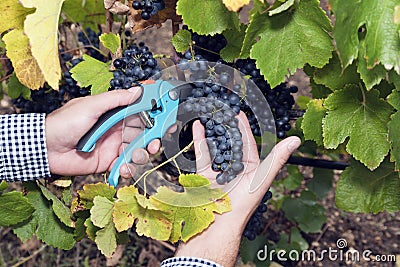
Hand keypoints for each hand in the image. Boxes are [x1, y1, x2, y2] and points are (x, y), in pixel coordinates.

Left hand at [45, 87, 161, 177]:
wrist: (44, 148)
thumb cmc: (64, 122)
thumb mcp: (91, 106)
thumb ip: (116, 99)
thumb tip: (138, 89)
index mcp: (115, 113)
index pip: (141, 111)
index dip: (156, 112)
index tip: (169, 114)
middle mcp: (118, 129)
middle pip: (145, 133)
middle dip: (154, 137)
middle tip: (157, 142)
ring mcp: (114, 146)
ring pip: (139, 150)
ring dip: (142, 154)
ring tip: (135, 157)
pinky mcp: (109, 162)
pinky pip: (125, 166)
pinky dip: (127, 169)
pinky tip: (122, 169)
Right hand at [175, 112, 300, 265]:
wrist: (219, 222)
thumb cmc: (243, 203)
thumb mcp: (262, 177)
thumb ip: (277, 158)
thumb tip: (295, 140)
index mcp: (251, 168)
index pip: (248, 142)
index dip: (244, 128)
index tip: (240, 114)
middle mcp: (235, 168)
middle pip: (231, 142)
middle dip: (227, 126)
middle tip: (224, 110)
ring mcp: (219, 170)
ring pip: (216, 145)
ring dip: (214, 130)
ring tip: (211, 115)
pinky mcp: (204, 174)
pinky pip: (202, 153)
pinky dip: (199, 139)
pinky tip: (198, 126)